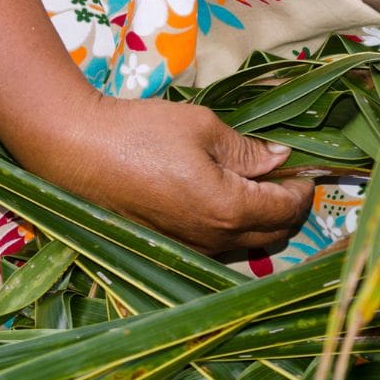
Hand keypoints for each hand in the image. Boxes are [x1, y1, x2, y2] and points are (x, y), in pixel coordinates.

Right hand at [8, 94, 313, 253]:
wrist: (76, 153)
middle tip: (284, 174)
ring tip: (255, 183)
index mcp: (228, 209)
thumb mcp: (203, 128)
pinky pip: (220, 248)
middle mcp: (215, 240)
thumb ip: (248, 149)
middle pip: (277, 235)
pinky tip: (223, 199)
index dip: (303, 186)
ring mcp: (192, 251)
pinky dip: (236, 228)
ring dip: (264, 220)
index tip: (303, 164)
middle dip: (289, 207)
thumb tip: (281, 160)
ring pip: (250, 246)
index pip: (288, 209)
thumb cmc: (141, 133)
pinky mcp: (172, 250)